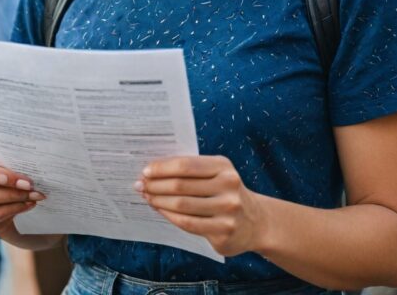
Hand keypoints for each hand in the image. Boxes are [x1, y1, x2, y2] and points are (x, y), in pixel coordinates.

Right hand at [0, 155, 45, 239]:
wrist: (2, 193)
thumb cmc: (2, 172)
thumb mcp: (3, 163)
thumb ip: (10, 165)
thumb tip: (28, 174)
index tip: (22, 180)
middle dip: (11, 193)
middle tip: (32, 189)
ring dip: (14, 207)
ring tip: (33, 199)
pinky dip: (12, 216)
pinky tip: (25, 207)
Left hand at [137, 155, 266, 256]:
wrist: (255, 221)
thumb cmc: (225, 192)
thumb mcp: (216, 173)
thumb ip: (190, 170)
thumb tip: (153, 172)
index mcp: (223, 166)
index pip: (185, 165)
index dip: (162, 168)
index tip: (145, 171)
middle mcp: (228, 186)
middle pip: (181, 186)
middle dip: (156, 185)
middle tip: (141, 186)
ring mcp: (227, 211)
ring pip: (182, 205)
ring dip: (159, 201)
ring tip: (147, 197)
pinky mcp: (223, 232)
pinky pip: (188, 223)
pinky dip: (169, 216)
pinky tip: (161, 210)